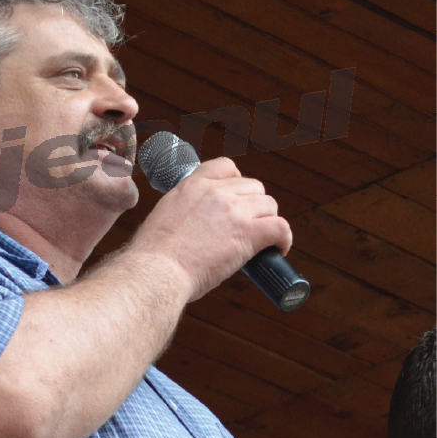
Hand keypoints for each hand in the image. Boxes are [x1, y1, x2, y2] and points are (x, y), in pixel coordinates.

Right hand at [131, 157, 291, 301]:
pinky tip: (277, 249)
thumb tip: (193, 224)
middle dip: (254, 206)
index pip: (226, 167)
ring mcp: (233, 211)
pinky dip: (283, 239)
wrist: (157, 271)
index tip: (236, 199)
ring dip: (268, 222)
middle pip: (253, 187)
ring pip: (269, 206)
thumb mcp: (163, 214)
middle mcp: (215, 192)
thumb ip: (182, 209)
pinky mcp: (248, 233)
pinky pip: (280, 227)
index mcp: (192, 185)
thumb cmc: (154, 254)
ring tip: (262, 241)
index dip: (237, 182)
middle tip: (248, 226)